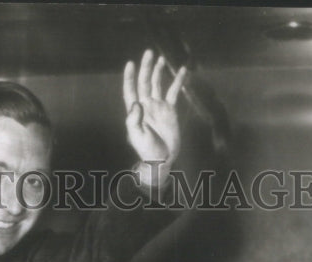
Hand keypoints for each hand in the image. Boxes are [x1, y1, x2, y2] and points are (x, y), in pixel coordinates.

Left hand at [123, 50, 186, 179]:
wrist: (162, 159)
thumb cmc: (148, 150)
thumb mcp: (138, 137)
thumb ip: (134, 121)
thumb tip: (136, 103)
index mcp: (136, 111)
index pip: (131, 90)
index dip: (130, 77)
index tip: (130, 63)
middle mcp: (146, 105)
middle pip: (144, 82)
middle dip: (146, 67)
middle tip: (149, 52)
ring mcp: (158, 106)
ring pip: (157, 84)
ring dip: (158, 71)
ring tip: (161, 58)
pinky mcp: (170, 110)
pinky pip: (173, 92)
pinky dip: (177, 81)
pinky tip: (182, 71)